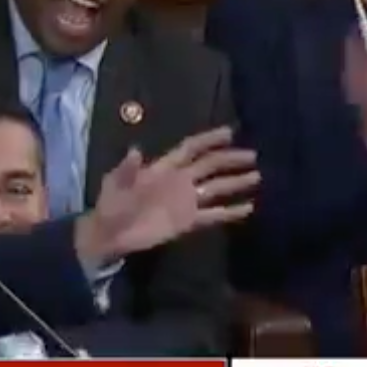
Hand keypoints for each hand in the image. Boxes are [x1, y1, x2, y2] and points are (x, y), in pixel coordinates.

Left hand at [78, 127, 257, 265]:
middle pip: (209, 166)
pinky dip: (230, 212)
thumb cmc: (111, 205)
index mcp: (163, 168)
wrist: (110, 234)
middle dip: (230, 159)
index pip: (190, 149)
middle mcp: (179, 181)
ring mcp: (185, 202)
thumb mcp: (115, 183)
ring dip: (235, 183)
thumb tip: (136, 150)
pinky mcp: (188, 222)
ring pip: (215, 189)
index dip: (208, 140)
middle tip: (253, 156)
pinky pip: (213, 215)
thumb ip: (128, 168)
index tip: (230, 132)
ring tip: (257, 177)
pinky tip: (249, 208)